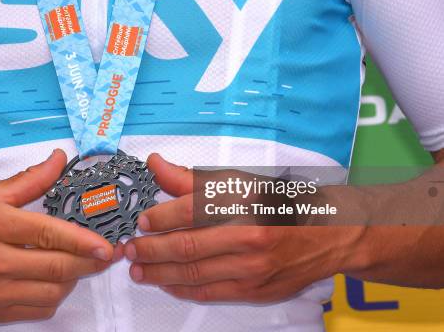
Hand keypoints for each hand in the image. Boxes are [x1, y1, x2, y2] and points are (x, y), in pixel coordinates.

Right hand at [0, 150, 117, 322]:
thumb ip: (28, 180)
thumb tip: (58, 161)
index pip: (49, 234)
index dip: (83, 241)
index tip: (105, 244)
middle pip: (57, 268)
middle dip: (89, 263)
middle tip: (104, 255)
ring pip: (52, 293)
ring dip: (73, 280)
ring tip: (78, 265)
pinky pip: (36, 311)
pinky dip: (53, 298)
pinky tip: (53, 282)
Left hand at [123, 154, 363, 303]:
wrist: (326, 235)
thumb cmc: (278, 206)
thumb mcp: (238, 182)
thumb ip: (191, 178)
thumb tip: (156, 164)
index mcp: (244, 202)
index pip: (190, 210)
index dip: (160, 217)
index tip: (142, 221)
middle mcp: (249, 235)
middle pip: (187, 246)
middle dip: (151, 249)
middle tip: (130, 248)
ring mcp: (253, 267)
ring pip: (195, 273)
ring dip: (160, 273)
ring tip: (138, 269)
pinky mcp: (255, 290)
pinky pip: (210, 292)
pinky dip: (183, 289)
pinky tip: (166, 283)